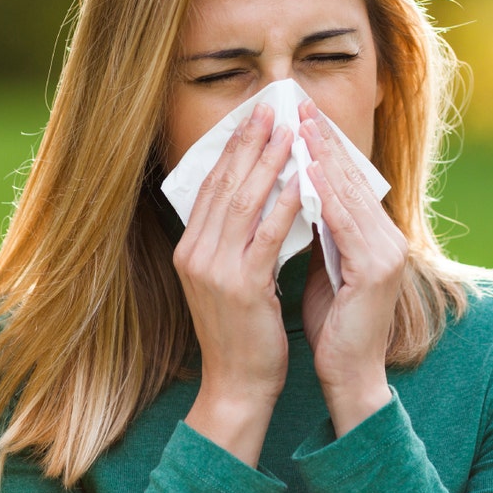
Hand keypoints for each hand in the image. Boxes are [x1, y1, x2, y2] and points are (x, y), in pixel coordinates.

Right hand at [173, 102, 302, 465]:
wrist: (237, 382)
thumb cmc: (241, 331)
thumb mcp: (228, 278)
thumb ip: (233, 240)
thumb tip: (257, 195)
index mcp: (189, 249)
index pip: (211, 186)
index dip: (233, 149)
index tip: (253, 118)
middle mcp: (195, 253)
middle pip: (224, 185)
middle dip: (249, 143)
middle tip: (271, 109)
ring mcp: (215, 270)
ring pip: (244, 202)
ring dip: (269, 163)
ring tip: (290, 133)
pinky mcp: (242, 286)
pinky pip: (267, 235)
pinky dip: (285, 204)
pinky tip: (303, 181)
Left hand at [298, 99, 406, 436]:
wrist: (349, 374)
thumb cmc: (334, 323)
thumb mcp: (325, 265)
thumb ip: (320, 231)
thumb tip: (295, 193)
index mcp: (377, 236)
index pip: (350, 180)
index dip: (325, 146)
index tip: (299, 116)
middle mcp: (389, 238)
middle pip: (354, 178)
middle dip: (323, 140)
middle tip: (298, 105)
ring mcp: (387, 252)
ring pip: (351, 194)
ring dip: (323, 157)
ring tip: (300, 126)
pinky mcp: (376, 269)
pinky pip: (346, 223)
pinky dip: (326, 195)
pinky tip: (308, 171)